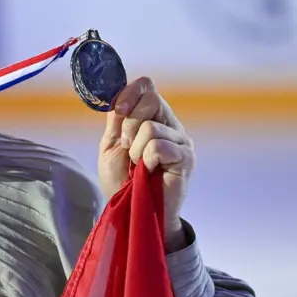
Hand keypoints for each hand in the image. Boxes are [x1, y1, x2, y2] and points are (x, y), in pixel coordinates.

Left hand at [97, 76, 194, 250]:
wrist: (132, 210)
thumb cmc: (123, 180)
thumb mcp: (111, 145)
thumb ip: (116, 119)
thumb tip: (115, 93)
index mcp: (152, 117)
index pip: (147, 85)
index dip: (129, 93)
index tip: (119, 112)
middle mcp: (170, 124)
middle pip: (151, 99)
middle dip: (129, 125)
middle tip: (128, 149)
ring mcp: (181, 140)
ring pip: (151, 127)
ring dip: (135, 150)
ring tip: (138, 166)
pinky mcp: (186, 158)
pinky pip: (159, 146)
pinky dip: (147, 159)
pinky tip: (150, 171)